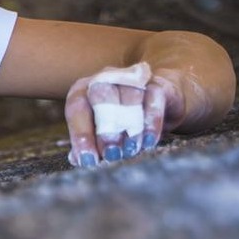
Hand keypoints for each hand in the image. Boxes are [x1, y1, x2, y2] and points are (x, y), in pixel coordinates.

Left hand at [64, 61, 181, 165]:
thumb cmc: (122, 118)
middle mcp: (105, 79)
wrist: (162, 99)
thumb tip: (77, 160)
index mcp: (83, 90)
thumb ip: (88, 142)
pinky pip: (153, 99)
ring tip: (130, 151)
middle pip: (99, 98)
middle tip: (110, 155)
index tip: (87, 159)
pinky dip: (151, 121)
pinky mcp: (157, 84)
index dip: (80, 134)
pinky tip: (149, 141)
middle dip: (104, 129)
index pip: (76, 108)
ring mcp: (131, 78)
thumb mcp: (103, 130)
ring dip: (129, 127)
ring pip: (128, 98)